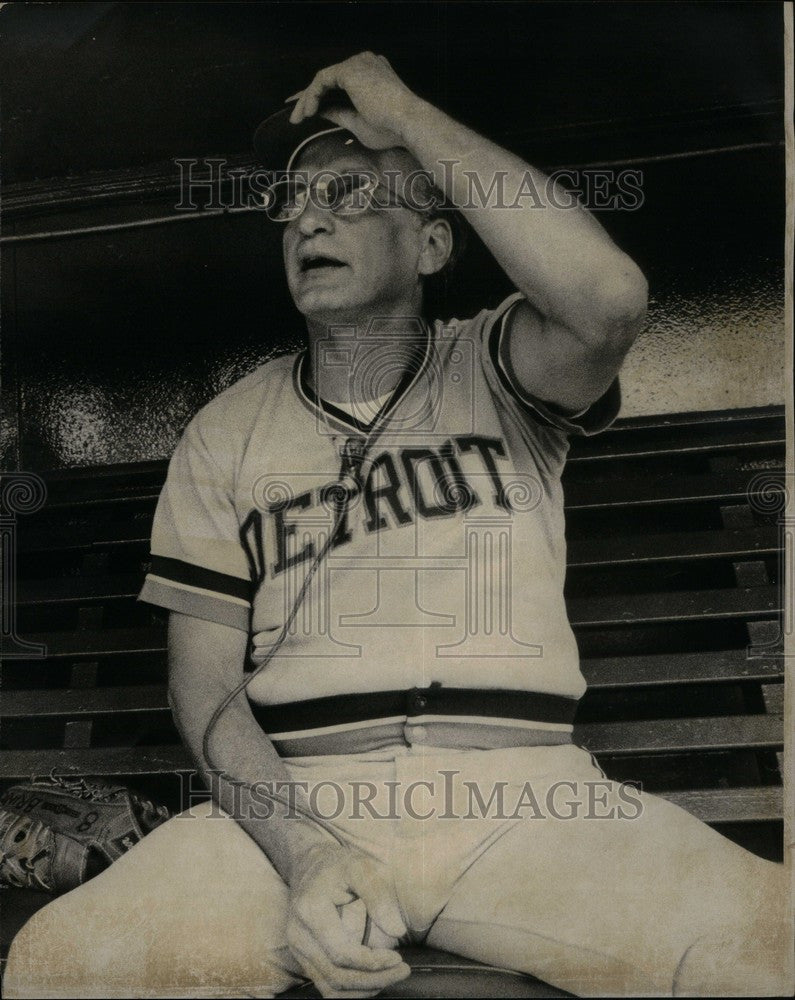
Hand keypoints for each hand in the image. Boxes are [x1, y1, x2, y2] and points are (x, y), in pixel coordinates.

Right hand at [286, 843, 410, 997]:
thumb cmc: (340, 866)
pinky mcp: (305, 959)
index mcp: (310, 910)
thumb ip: (378, 896)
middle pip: (337, 976)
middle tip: (403, 970)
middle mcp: (299, 935)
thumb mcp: (361, 867)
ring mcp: (299, 950)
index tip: (398, 958)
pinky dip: (352, 990)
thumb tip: (397, 930)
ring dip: (365, 989)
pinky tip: (374, 979)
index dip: (371, 962)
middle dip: (374, 980)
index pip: (341, 953)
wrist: (311, 866)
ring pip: (331, 988)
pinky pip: (327, 986)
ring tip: (391, 975)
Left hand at [287, 52, 420, 150]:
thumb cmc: (391, 129)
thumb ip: (339, 114)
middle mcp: (365, 63)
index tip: (306, 112)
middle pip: (329, 79)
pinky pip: (321, 79)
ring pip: (323, 79)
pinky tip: (308, 112)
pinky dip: (311, 95)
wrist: (407, 123)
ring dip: (307, 99)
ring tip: (297, 119)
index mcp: (372, 75)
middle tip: (294, 116)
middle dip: (308, 97)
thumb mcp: (359, 123)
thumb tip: (321, 113)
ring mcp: (358, 63)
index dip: (320, 96)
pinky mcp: (350, 69)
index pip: (339, 82)